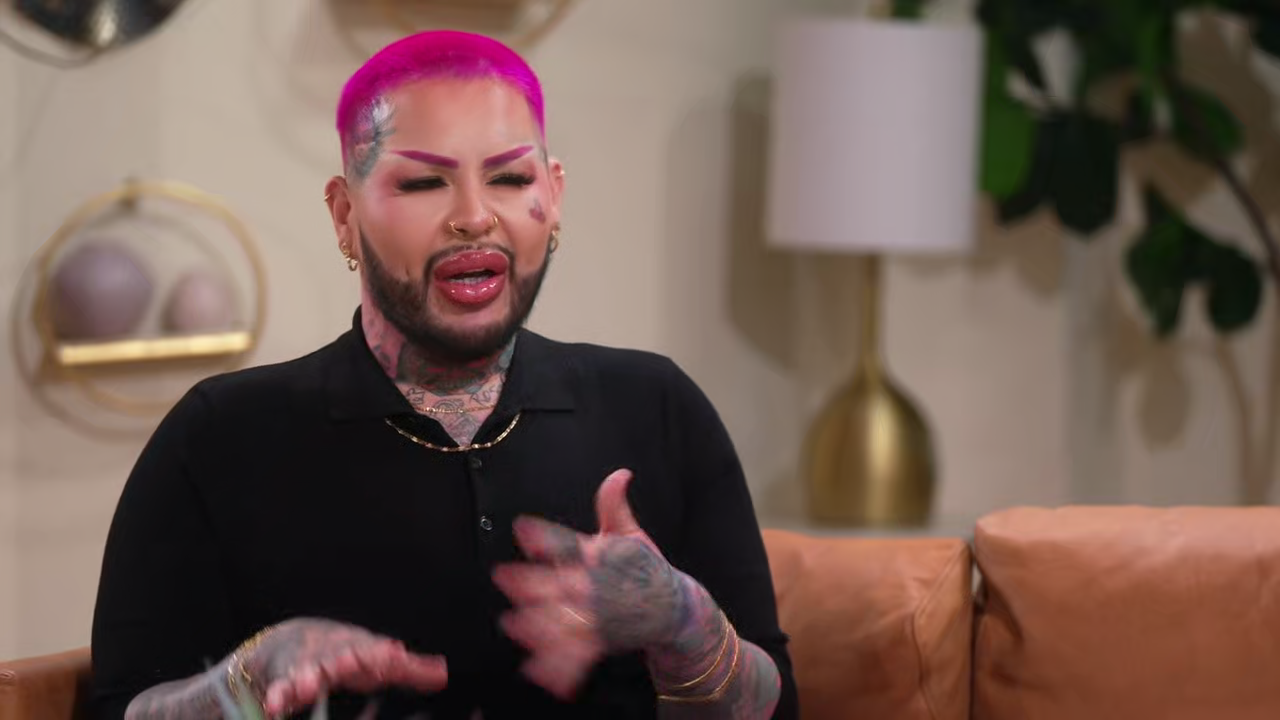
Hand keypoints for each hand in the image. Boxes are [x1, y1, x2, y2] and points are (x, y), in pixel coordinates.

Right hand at [242, 618, 447, 716]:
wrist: (293, 639)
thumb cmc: (347, 654)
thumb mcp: (377, 658)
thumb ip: (409, 670)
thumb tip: (443, 674)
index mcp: (359, 649)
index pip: (373, 650)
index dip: (382, 653)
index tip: (392, 654)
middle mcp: (333, 655)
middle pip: (339, 656)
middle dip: (345, 659)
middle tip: (350, 662)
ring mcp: (307, 666)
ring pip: (306, 671)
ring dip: (306, 678)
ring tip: (308, 685)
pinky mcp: (283, 681)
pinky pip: (279, 690)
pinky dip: (277, 696)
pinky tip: (274, 706)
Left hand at [492, 469, 688, 698]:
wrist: (675, 609)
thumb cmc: (647, 567)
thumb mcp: (632, 534)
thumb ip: (614, 505)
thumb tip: (620, 472)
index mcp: (603, 556)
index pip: (571, 543)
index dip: (546, 536)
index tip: (522, 529)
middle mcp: (600, 586)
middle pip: (561, 584)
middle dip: (532, 583)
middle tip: (502, 578)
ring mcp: (601, 617)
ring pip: (565, 621)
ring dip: (538, 624)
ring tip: (513, 625)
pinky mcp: (603, 641)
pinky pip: (578, 656)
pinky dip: (558, 666)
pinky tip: (534, 670)